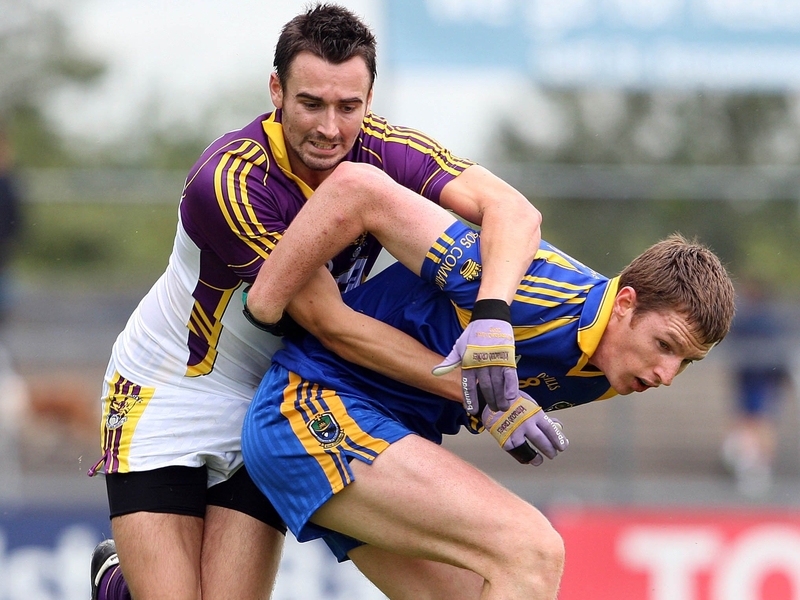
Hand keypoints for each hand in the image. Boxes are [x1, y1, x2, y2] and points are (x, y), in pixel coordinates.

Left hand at [432, 299, 517, 413]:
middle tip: (492, 410)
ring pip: (498, 384)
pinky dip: (511, 387)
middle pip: (485, 387)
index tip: (471, 410)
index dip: (470, 399)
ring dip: (500, 398)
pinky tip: (511, 397)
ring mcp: (494, 360)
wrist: (489, 318)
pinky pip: (509, 375)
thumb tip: (435, 372)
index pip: (468, 385)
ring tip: (502, 408)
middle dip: (489, 401)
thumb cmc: (473, 334)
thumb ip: (449, 362)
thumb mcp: (458, 347)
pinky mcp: (507, 357)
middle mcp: (481, 363)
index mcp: (468, 362)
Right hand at [482, 392, 568, 465]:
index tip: (563, 446)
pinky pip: (516, 453)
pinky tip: (527, 459)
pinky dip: (523, 458)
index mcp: (535, 413)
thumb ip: (543, 416)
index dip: (559, 440)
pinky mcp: (504, 439)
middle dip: (550, 450)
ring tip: (540, 460)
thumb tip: (558, 426)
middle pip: (542, 441)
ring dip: (536, 457)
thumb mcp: (530, 404)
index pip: (551, 430)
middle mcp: (526, 423)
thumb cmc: (514, 402)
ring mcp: (514, 432)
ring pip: (529, 450)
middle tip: (554, 454)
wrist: (491, 399)